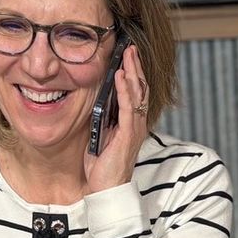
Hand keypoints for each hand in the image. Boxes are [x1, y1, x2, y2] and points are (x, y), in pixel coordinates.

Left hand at [82, 43, 149, 194]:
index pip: (135, 93)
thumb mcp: (100, 137)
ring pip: (137, 94)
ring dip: (133, 72)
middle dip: (135, 67)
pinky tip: (122, 76)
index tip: (128, 56)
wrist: (106, 190)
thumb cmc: (102, 168)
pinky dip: (125, 90)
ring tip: (128, 54)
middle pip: (140, 89)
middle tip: (131, 47)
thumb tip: (96, 101)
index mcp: (130, 123)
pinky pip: (128, 108)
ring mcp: (134, 129)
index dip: (133, 73)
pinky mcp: (128, 135)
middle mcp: (136, 124)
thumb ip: (102, 120)